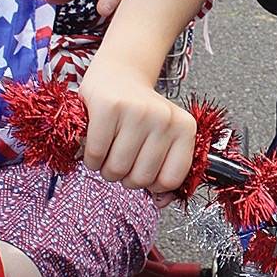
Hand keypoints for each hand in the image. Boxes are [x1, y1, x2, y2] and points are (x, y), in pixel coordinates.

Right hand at [80, 58, 196, 197]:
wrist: (119, 73)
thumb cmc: (140, 113)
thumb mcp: (162, 136)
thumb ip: (165, 170)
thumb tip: (160, 203)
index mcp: (184, 127)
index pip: (170, 180)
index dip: (152, 184)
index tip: (142, 169)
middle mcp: (164, 118)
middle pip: (140, 178)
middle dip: (125, 177)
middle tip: (121, 159)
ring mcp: (137, 111)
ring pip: (117, 170)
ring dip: (106, 169)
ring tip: (109, 152)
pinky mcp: (108, 107)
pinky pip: (96, 155)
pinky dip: (91, 159)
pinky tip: (96, 145)